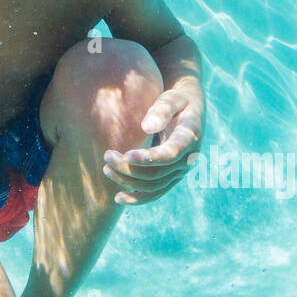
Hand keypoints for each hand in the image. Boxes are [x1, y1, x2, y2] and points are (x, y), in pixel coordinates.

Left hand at [102, 88, 203, 205]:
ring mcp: (179, 171)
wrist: (189, 109)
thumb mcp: (172, 98)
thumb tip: (147, 128)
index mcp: (190, 138)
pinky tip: (119, 198)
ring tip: (107, 169)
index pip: (170, 154)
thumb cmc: (177, 100)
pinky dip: (138, 198)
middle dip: (130, 168)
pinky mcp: (171, 177)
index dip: (149, 158)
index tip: (126, 155)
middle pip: (157, 173)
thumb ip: (162, 110)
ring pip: (153, 185)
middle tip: (107, 156)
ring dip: (128, 181)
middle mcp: (187, 160)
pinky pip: (155, 192)